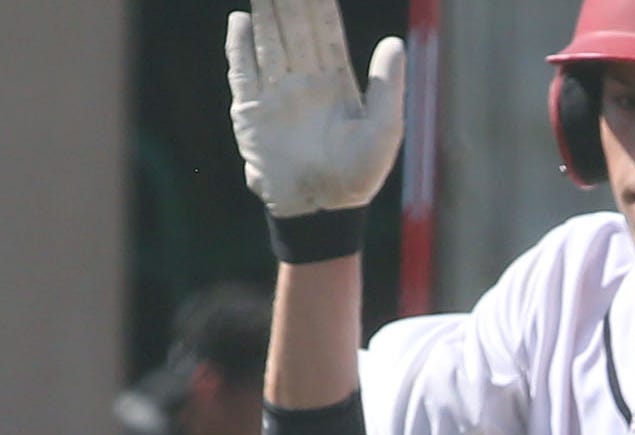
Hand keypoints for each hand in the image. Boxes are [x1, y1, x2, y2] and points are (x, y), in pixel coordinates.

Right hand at [226, 1, 404, 216]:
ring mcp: (276, 94)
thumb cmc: (358, 178)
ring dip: (265, 9)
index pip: (324, 27)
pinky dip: (240, 48)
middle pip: (293, 25)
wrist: (323, 213)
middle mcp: (303, 80)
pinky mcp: (252, 113)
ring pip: (268, 40)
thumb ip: (388, 87)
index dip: (319, 0)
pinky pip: (243, 72)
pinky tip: (241, 20)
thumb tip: (395, 42)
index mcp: (334, 80)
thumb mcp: (384, 131)